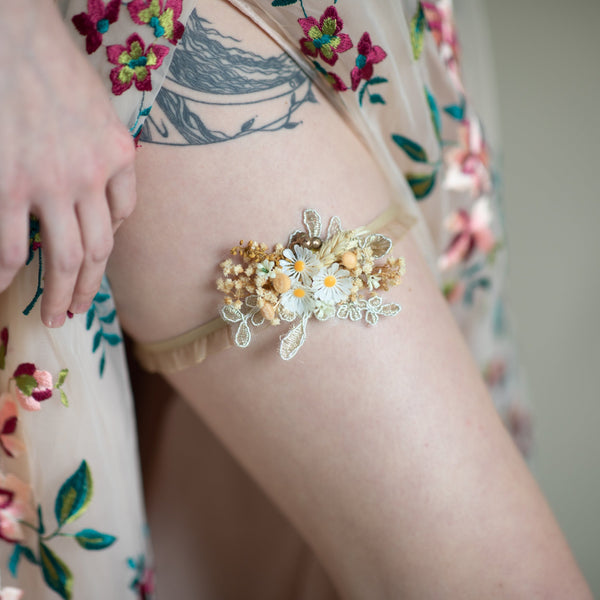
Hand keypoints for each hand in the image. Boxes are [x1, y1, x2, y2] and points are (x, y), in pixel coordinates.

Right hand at [0, 0, 135, 325]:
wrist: (13, 31)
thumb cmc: (55, 65)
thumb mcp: (101, 108)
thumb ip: (110, 154)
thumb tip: (110, 199)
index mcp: (117, 156)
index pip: (123, 215)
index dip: (110, 241)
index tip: (96, 257)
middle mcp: (91, 177)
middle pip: (99, 250)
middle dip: (89, 288)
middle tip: (76, 312)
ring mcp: (50, 183)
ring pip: (66, 257)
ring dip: (60, 294)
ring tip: (54, 317)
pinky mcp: (8, 184)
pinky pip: (12, 244)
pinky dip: (7, 272)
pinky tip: (2, 288)